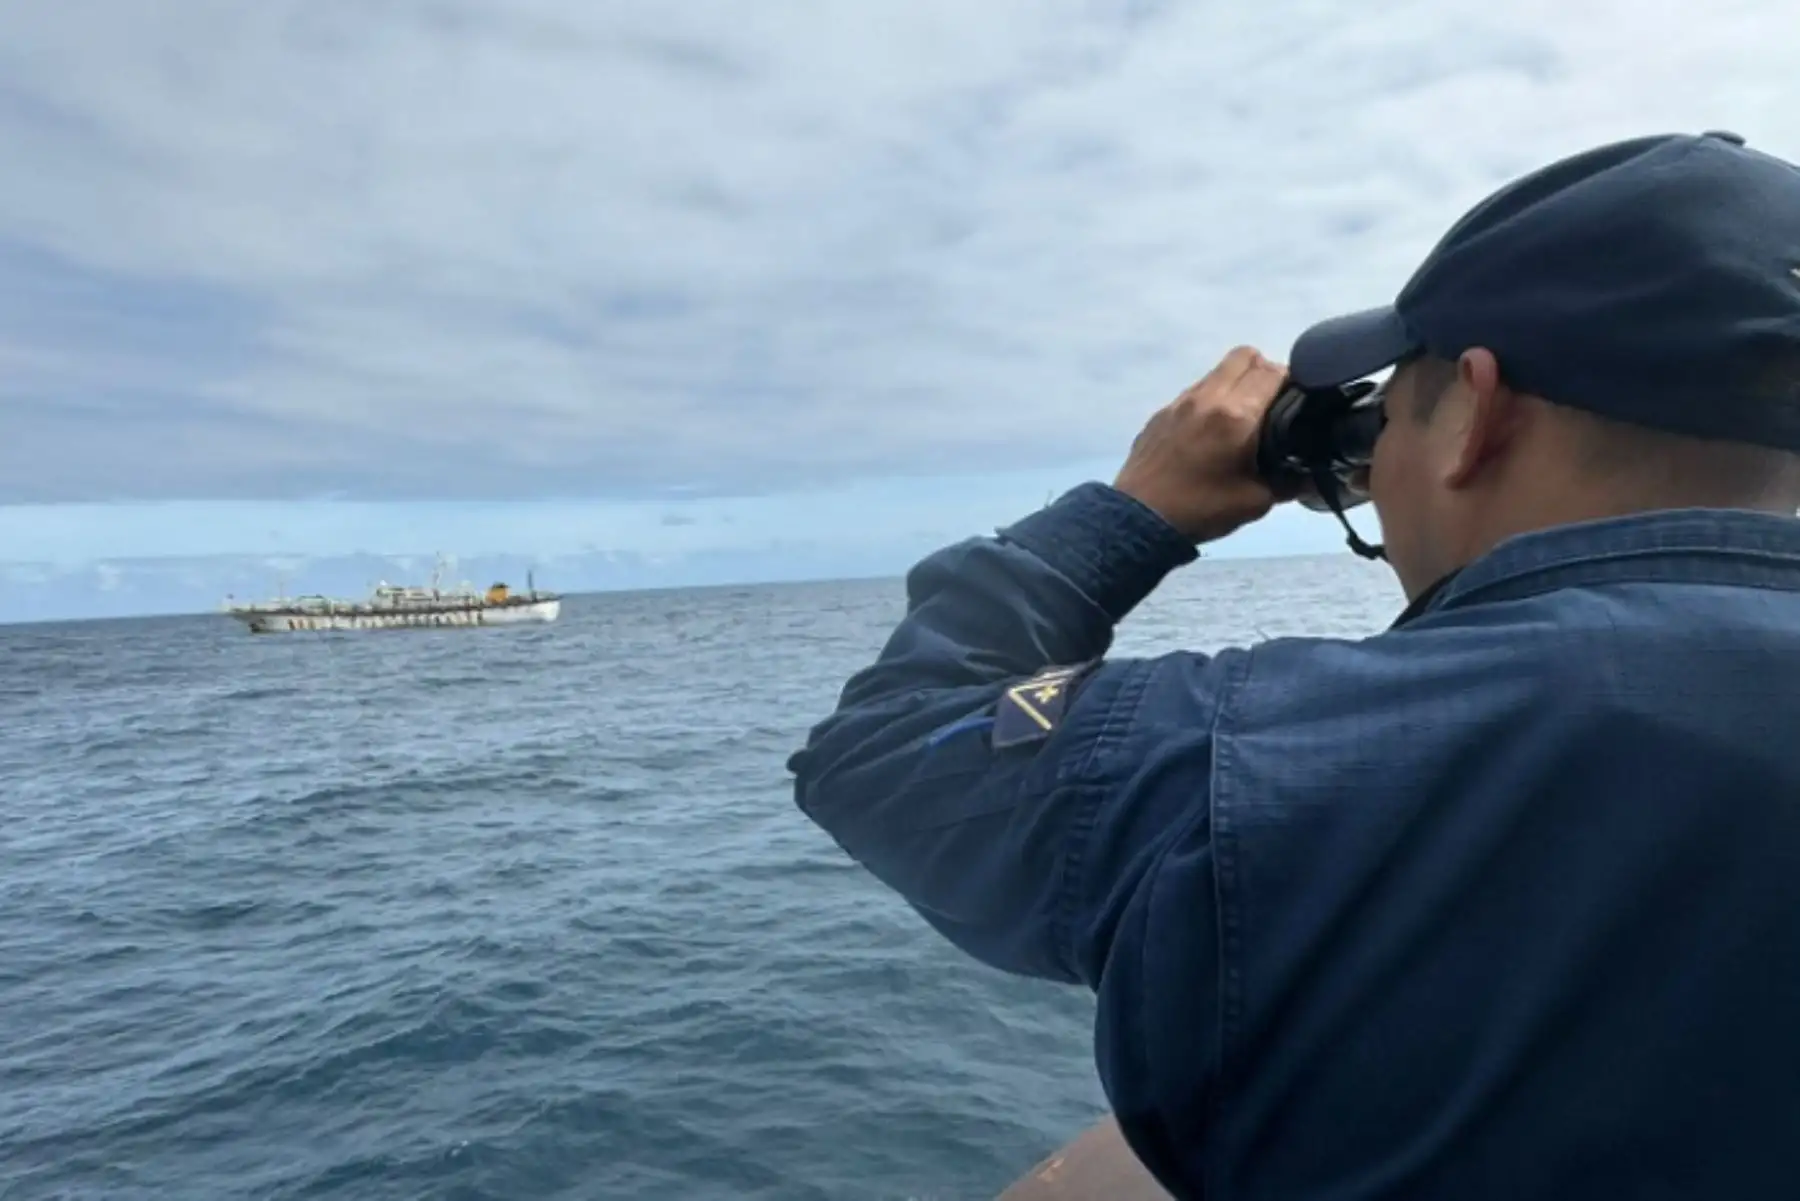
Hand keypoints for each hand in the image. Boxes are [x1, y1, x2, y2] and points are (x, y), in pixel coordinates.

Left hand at [1113, 345, 1289, 543]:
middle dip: (1265, 371)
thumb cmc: (1200, 510)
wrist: (1139, 520)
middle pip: (1245, 356)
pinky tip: (1211, 431)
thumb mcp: (1255, 502)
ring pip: (1217, 371)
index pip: (1273, 371)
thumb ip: (1289, 481)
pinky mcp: (1161, 413)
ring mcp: (1180, 402)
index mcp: (1235, 415)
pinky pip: (1194, 391)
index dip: (1292, 380)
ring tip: (1242, 417)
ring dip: (1236, 383)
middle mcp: (1207, 398)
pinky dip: (1211, 399)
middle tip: (1272, 402)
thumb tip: (1308, 473)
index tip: (1298, 400)